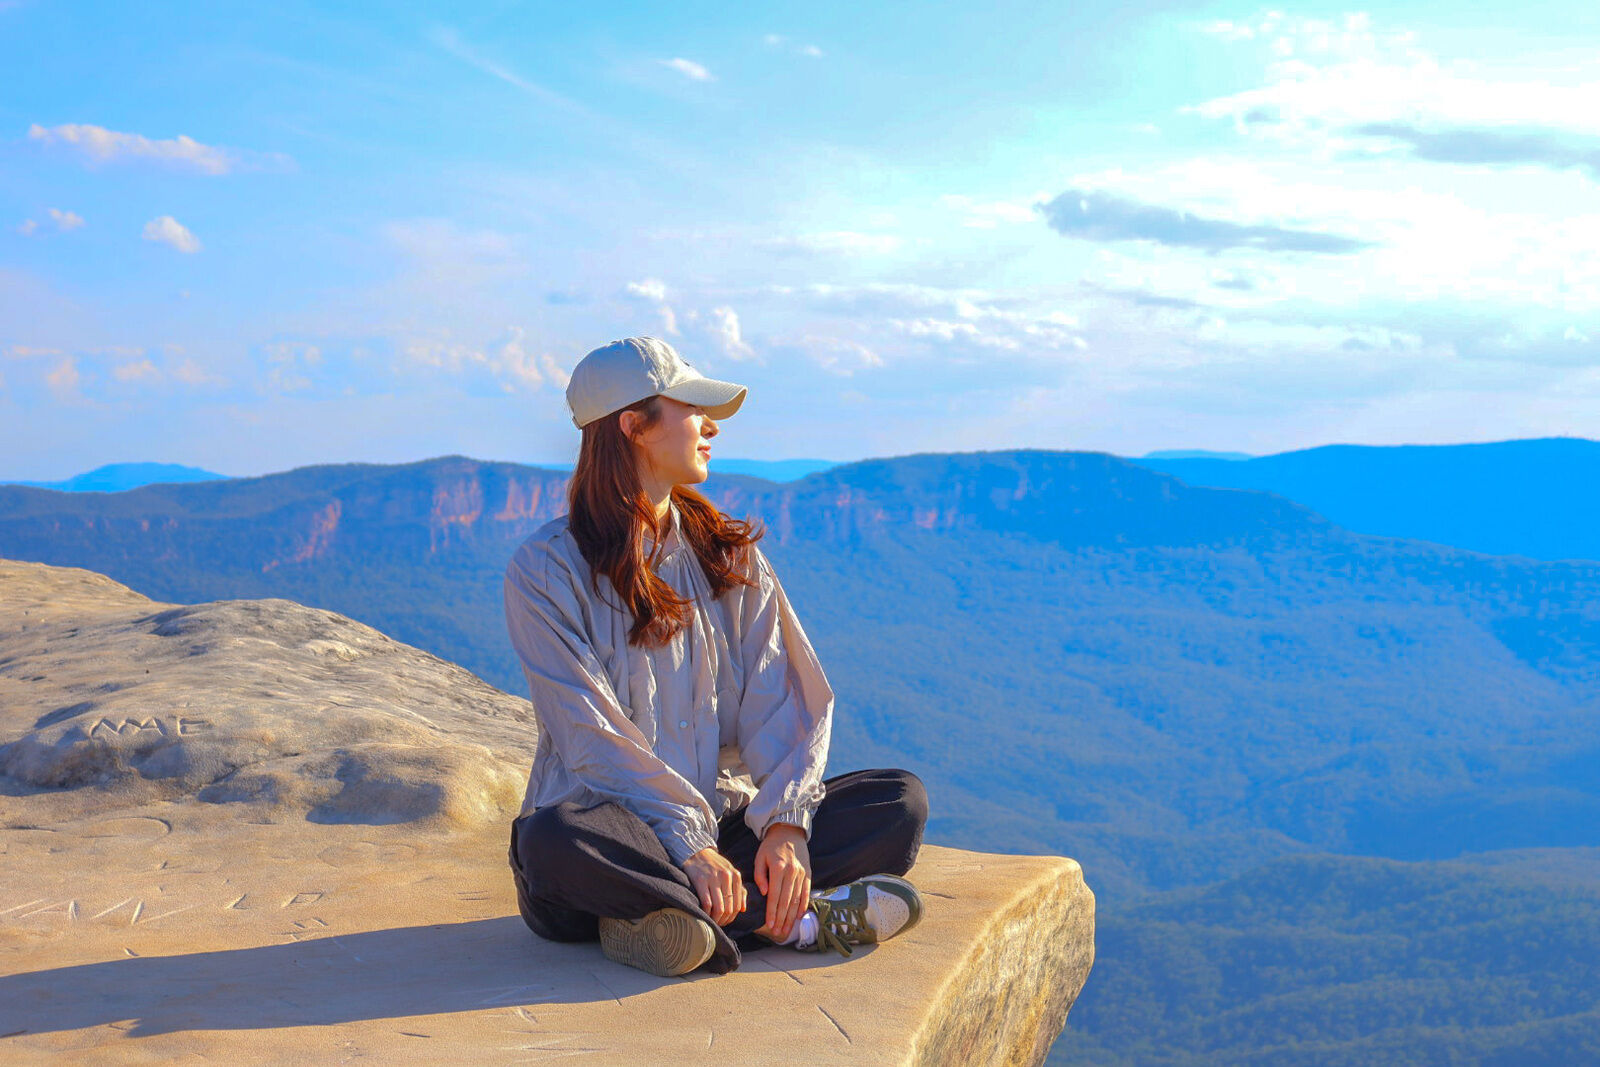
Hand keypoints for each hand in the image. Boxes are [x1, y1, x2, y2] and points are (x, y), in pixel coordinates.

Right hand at [682, 847, 746, 925]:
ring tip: (712, 921)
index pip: (737, 904)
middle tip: (718, 924)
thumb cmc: (715, 866)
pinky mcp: (700, 880)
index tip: (726, 921)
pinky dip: (706, 912)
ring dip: (715, 919)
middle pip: (729, 908)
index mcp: (736, 875)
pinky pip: (706, 903)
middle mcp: (727, 876)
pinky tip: (704, 914)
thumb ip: (739, 890)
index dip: (732, 917)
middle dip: (723, 920)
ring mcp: (713, 878)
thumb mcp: (730, 873)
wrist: (698, 852)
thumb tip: (743, 909)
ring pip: (719, 907)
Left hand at [754, 823, 811, 942]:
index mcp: (778, 869)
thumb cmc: (771, 847)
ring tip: (786, 930)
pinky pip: (806, 893)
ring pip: (796, 900)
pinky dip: (802, 906)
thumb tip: (764, 893)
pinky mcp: (808, 874)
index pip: (774, 896)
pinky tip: (798, 917)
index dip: (772, 913)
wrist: (789, 832)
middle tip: (777, 933)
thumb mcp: (760, 858)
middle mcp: (792, 873)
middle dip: (781, 919)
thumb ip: (760, 876)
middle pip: (786, 902)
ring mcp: (801, 874)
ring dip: (791, 917)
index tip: (769, 925)